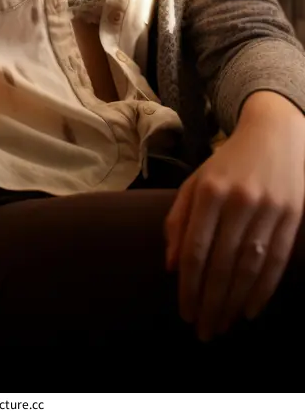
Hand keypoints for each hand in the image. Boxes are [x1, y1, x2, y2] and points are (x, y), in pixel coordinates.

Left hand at [164, 92, 304, 341]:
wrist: (274, 132)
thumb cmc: (227, 163)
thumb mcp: (195, 182)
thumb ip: (178, 220)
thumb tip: (170, 266)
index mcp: (209, 191)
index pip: (195, 248)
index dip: (189, 285)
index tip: (185, 311)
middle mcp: (238, 200)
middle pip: (222, 263)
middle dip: (211, 303)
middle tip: (203, 331)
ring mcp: (268, 207)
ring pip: (249, 266)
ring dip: (235, 302)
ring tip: (224, 325)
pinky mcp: (292, 215)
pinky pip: (277, 261)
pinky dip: (264, 290)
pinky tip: (251, 310)